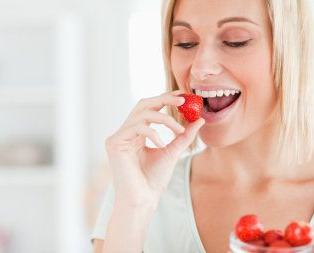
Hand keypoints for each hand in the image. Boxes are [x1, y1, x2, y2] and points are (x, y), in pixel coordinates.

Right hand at [105, 90, 204, 209]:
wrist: (143, 200)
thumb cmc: (154, 180)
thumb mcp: (172, 152)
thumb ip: (184, 136)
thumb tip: (200, 119)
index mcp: (136, 133)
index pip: (149, 108)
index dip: (165, 99)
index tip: (184, 97)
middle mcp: (125, 132)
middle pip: (143, 104)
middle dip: (164, 99)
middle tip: (183, 100)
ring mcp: (118, 137)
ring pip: (142, 114)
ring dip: (164, 119)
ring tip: (179, 131)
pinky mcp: (114, 143)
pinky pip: (136, 127)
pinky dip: (153, 133)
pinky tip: (163, 144)